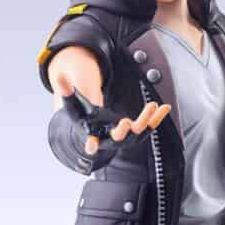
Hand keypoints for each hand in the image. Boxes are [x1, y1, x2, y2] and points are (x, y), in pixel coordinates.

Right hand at [55, 73, 170, 154]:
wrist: (96, 130)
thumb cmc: (83, 118)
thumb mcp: (73, 105)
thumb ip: (67, 92)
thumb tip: (58, 77)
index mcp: (93, 135)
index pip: (91, 142)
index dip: (91, 144)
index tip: (90, 147)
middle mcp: (110, 140)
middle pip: (118, 138)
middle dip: (122, 131)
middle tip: (125, 122)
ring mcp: (125, 137)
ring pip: (138, 132)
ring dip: (146, 120)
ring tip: (152, 105)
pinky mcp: (136, 131)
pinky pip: (150, 126)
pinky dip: (157, 118)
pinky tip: (165, 107)